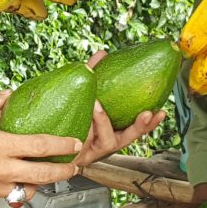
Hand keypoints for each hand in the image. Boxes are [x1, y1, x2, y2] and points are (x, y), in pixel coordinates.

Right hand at [0, 93, 80, 207]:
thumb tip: (6, 95)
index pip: (41, 145)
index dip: (63, 145)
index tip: (74, 143)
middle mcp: (2, 170)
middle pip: (45, 175)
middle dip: (65, 172)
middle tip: (74, 167)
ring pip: (29, 189)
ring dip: (40, 184)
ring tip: (46, 176)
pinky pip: (8, 196)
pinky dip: (15, 189)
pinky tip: (14, 182)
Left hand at [72, 50, 167, 166]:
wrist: (45, 141)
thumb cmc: (66, 117)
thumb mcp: (83, 96)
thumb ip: (93, 76)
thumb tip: (102, 53)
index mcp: (110, 130)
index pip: (134, 128)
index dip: (149, 123)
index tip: (161, 112)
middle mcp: (105, 142)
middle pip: (129, 138)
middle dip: (142, 126)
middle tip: (149, 113)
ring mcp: (94, 150)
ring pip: (111, 141)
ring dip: (110, 122)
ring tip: (109, 106)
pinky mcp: (82, 154)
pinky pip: (92, 140)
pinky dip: (95, 122)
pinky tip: (92, 107)